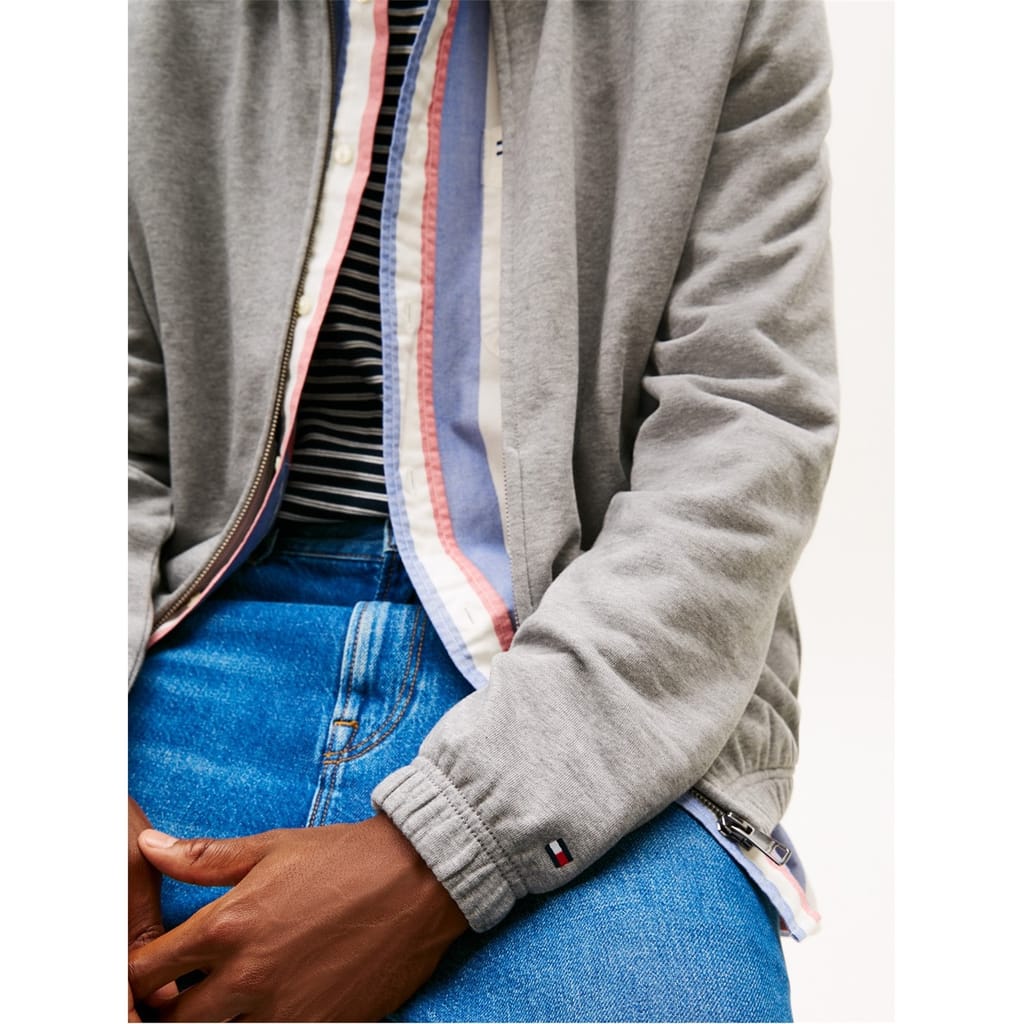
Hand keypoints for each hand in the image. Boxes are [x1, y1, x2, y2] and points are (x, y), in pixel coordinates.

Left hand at [127, 813, 468, 1021]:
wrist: (420, 878)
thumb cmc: (346, 857)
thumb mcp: (272, 848)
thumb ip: (204, 857)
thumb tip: (150, 847)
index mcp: (229, 925)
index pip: (148, 969)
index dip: (140, 971)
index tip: (151, 968)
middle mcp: (248, 975)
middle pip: (173, 1020)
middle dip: (170, 1008)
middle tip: (186, 991)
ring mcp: (283, 1010)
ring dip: (218, 1019)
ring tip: (234, 996)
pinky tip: (274, 1003)